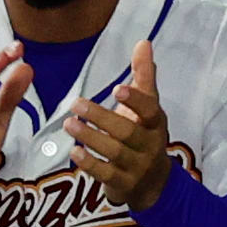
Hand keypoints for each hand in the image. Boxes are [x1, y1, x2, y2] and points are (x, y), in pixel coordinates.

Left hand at [67, 41, 174, 209]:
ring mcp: (137, 167)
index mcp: (156, 123)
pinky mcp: (123, 184)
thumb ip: (143, 77)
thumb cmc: (145, 136)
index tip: (117, 88)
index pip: (150, 110)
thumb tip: (143, 42)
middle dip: (101, 117)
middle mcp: (150, 145)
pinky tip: (74, 150)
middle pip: (126, 131)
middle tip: (76, 104)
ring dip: (90, 137)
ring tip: (69, 123)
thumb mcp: (148, 109)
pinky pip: (105, 174)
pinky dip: (89, 163)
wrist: (152, 184)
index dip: (135, 100)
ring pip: (114, 152)